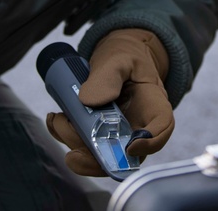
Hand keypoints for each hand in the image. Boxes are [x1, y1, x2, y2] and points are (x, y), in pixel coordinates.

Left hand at [46, 29, 173, 176]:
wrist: (114, 61)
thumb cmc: (124, 59)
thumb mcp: (119, 59)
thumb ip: (108, 76)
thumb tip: (88, 101)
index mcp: (154, 105)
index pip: (161, 128)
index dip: (149, 144)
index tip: (129, 146)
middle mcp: (138, 126)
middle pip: (125, 154)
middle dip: (96, 158)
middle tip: (73, 152)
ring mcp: (118, 134)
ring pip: (100, 154)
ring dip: (74, 142)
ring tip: (58, 119)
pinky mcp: (98, 135)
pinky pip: (83, 146)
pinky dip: (65, 136)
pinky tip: (56, 120)